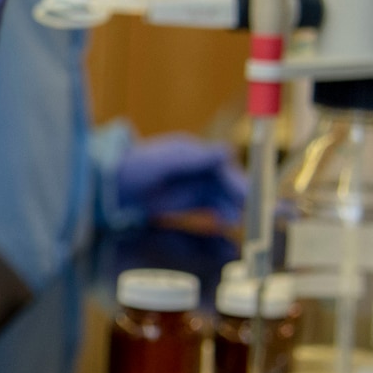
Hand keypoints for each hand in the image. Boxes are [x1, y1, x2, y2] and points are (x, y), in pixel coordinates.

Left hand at [117, 134, 247, 224]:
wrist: (109, 189)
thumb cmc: (131, 169)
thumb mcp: (162, 163)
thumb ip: (193, 159)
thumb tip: (226, 150)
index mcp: (191, 152)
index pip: (222, 165)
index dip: (237, 179)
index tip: (250, 195)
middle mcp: (197, 167)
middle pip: (227, 182)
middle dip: (245, 195)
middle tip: (262, 210)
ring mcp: (193, 184)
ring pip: (223, 196)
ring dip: (235, 206)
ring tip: (244, 219)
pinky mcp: (188, 200)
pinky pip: (212, 206)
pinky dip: (222, 214)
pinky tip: (227, 222)